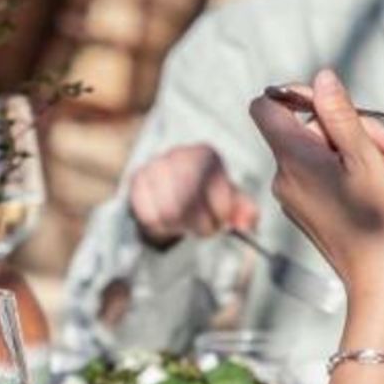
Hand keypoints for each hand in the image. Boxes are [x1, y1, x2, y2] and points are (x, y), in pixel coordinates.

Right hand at [127, 144, 257, 246]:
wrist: (173, 191)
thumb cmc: (207, 199)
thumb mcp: (231, 203)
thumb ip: (245, 213)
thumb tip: (247, 224)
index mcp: (206, 155)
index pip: (213, 189)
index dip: (220, 214)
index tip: (221, 222)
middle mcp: (179, 154)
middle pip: (190, 202)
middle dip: (201, 224)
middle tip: (205, 229)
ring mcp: (155, 166)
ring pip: (169, 213)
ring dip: (181, 227)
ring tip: (186, 224)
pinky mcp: (137, 181)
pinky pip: (149, 216)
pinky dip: (162, 227)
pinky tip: (169, 222)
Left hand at [248, 70, 383, 305]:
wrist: (379, 281)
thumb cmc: (378, 223)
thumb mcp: (366, 158)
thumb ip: (341, 114)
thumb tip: (322, 77)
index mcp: (293, 159)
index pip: (266, 106)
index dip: (296, 94)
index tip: (335, 102)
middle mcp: (284, 176)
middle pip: (307, 127)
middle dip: (352, 127)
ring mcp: (294, 195)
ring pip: (322, 150)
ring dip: (361, 150)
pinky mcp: (308, 209)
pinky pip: (324, 174)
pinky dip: (353, 171)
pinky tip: (383, 184)